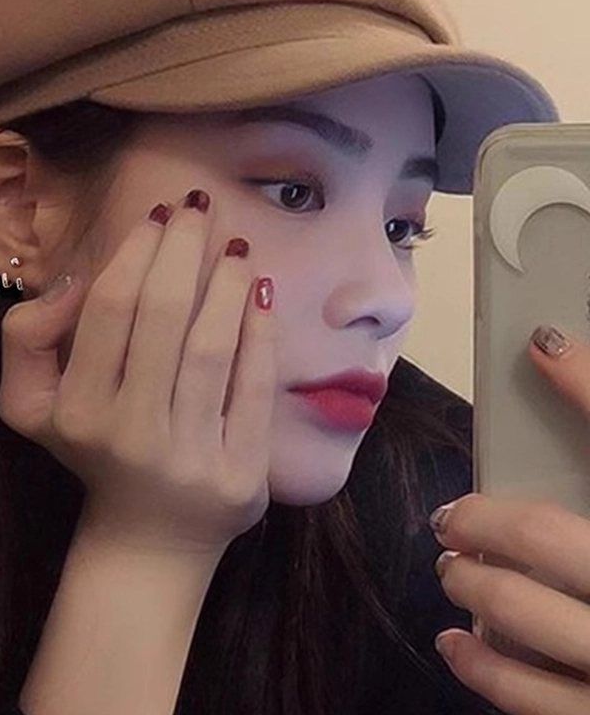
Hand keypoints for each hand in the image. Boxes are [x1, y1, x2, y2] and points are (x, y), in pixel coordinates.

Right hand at [0, 188, 277, 556]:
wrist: (147, 540)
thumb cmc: (93, 453)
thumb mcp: (29, 405)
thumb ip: (25, 337)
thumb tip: (75, 280)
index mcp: (74, 410)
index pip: (109, 309)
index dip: (135, 252)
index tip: (156, 216)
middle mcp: (129, 433)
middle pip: (162, 317)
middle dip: (182, 251)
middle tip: (198, 210)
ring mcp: (187, 458)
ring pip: (210, 347)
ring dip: (226, 284)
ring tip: (237, 246)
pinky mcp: (238, 475)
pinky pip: (253, 389)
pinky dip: (262, 334)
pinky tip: (262, 293)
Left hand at [429, 326, 589, 714]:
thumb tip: (556, 349)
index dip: (583, 385)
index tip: (537, 349)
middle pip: (546, 537)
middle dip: (483, 523)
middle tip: (454, 521)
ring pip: (526, 615)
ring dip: (472, 586)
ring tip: (452, 570)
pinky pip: (530, 701)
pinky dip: (482, 668)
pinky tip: (456, 644)